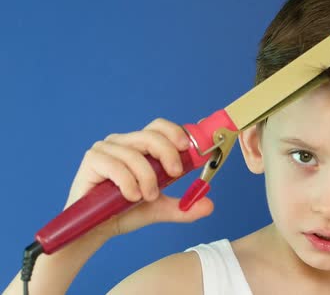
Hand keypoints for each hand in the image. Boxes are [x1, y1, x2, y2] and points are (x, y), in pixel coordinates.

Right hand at [65, 118, 213, 238]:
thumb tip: (209, 205)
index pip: (159, 127)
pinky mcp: (92, 160)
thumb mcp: (159, 209)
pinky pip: (116, 165)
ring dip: (147, 178)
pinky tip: (130, 197)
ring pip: (136, 154)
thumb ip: (184, 208)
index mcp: (140, 147)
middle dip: (168, 154)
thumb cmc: (123, 211)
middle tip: (174, 174)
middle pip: (151, 135)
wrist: (94, 230)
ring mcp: (106, 149)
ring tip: (148, 197)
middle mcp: (123, 142)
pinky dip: (128, 183)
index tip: (188, 148)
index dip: (175, 132)